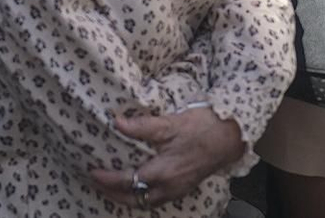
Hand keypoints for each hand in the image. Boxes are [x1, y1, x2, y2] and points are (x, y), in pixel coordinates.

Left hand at [88, 106, 244, 205]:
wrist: (231, 136)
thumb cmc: (202, 127)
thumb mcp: (170, 123)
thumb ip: (142, 126)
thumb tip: (117, 123)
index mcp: (163, 172)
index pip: (128, 181)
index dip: (108, 179)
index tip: (93, 172)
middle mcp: (169, 186)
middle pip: (135, 200)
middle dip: (113, 194)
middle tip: (97, 184)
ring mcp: (178, 189)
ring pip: (147, 202)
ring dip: (128, 197)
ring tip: (113, 188)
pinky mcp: (184, 187)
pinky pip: (158, 199)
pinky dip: (143, 196)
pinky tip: (139, 186)